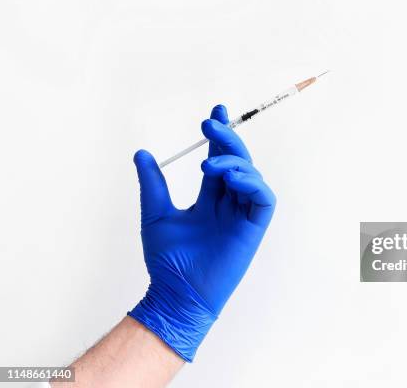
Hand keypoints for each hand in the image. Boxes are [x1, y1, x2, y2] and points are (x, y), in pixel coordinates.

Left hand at [128, 105, 275, 361]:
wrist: (176, 293)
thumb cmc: (167, 261)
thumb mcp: (156, 214)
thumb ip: (153, 184)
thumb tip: (141, 153)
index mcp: (210, 199)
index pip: (220, 159)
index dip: (220, 136)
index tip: (215, 112)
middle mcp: (229, 204)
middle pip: (238, 162)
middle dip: (228, 139)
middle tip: (210, 124)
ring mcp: (242, 216)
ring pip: (253, 177)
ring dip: (236, 162)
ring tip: (210, 166)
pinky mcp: (253, 229)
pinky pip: (264, 200)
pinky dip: (253, 184)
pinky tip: (231, 179)